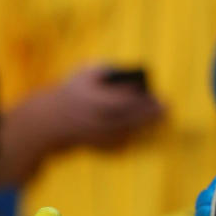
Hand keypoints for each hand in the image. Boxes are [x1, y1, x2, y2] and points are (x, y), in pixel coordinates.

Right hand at [37, 65, 162, 150]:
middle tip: (166, 108)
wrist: (50, 121)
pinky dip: (131, 134)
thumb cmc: (71, 92)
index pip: (122, 101)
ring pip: (125, 131)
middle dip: (148, 113)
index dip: (140, 99)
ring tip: (159, 116)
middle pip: (128, 118)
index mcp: (94, 101)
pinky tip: (141, 128)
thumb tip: (127, 75)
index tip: (154, 95)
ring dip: (143, 124)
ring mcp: (97, 135)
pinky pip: (118, 141)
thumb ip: (106, 70)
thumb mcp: (85, 73)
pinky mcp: (97, 145)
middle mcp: (97, 121)